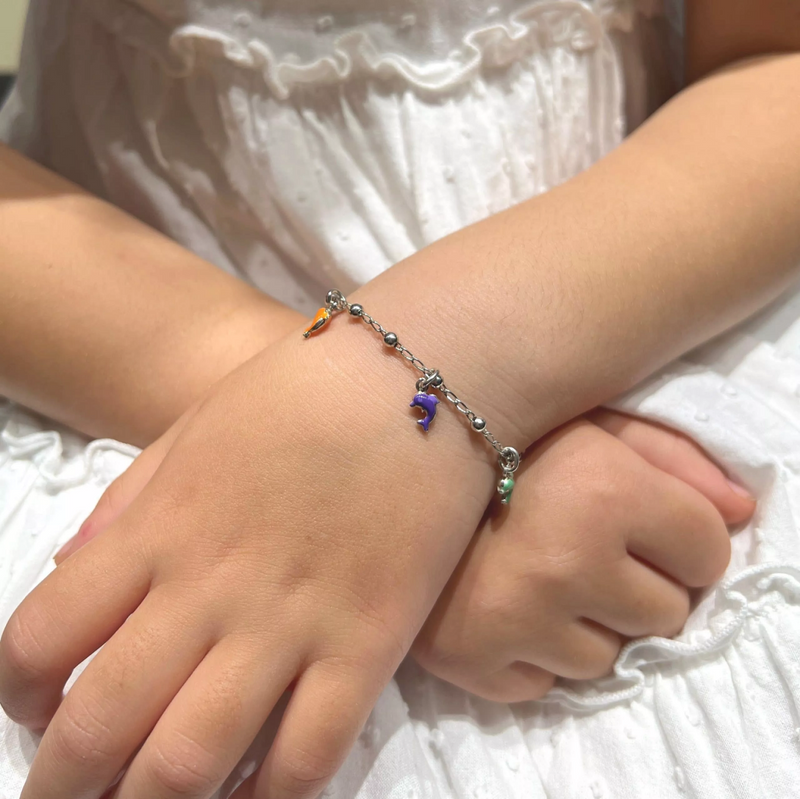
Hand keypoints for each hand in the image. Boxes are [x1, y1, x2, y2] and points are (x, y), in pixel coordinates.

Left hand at [0, 323, 501, 798]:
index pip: (41, 636)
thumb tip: (66, 567)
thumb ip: (128, 499)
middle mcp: (209, 587)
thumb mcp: (194, 425)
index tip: (35, 707)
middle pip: (101, 723)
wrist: (418, 375)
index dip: (18, 693)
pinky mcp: (370, 643)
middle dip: (62, 785)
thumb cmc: (302, 390)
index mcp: (159, 527)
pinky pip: (309, 755)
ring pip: (191, 761)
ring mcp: (291, 622)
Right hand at [411, 409, 754, 702]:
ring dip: (586, 622)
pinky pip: (545, 683)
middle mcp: (567, 564)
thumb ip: (675, 456)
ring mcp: (516, 622)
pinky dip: (535, 652)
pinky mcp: (472, 662)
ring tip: (538, 572)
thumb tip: (742, 510)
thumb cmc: (497, 439)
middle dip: (638, 583)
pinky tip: (504, 601)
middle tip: (582, 546)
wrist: (390, 466)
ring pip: (607, 658)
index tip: (642, 523)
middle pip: (666, 614)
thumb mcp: (588, 420)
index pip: (707, 551)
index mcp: (604, 491)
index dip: (681, 537)